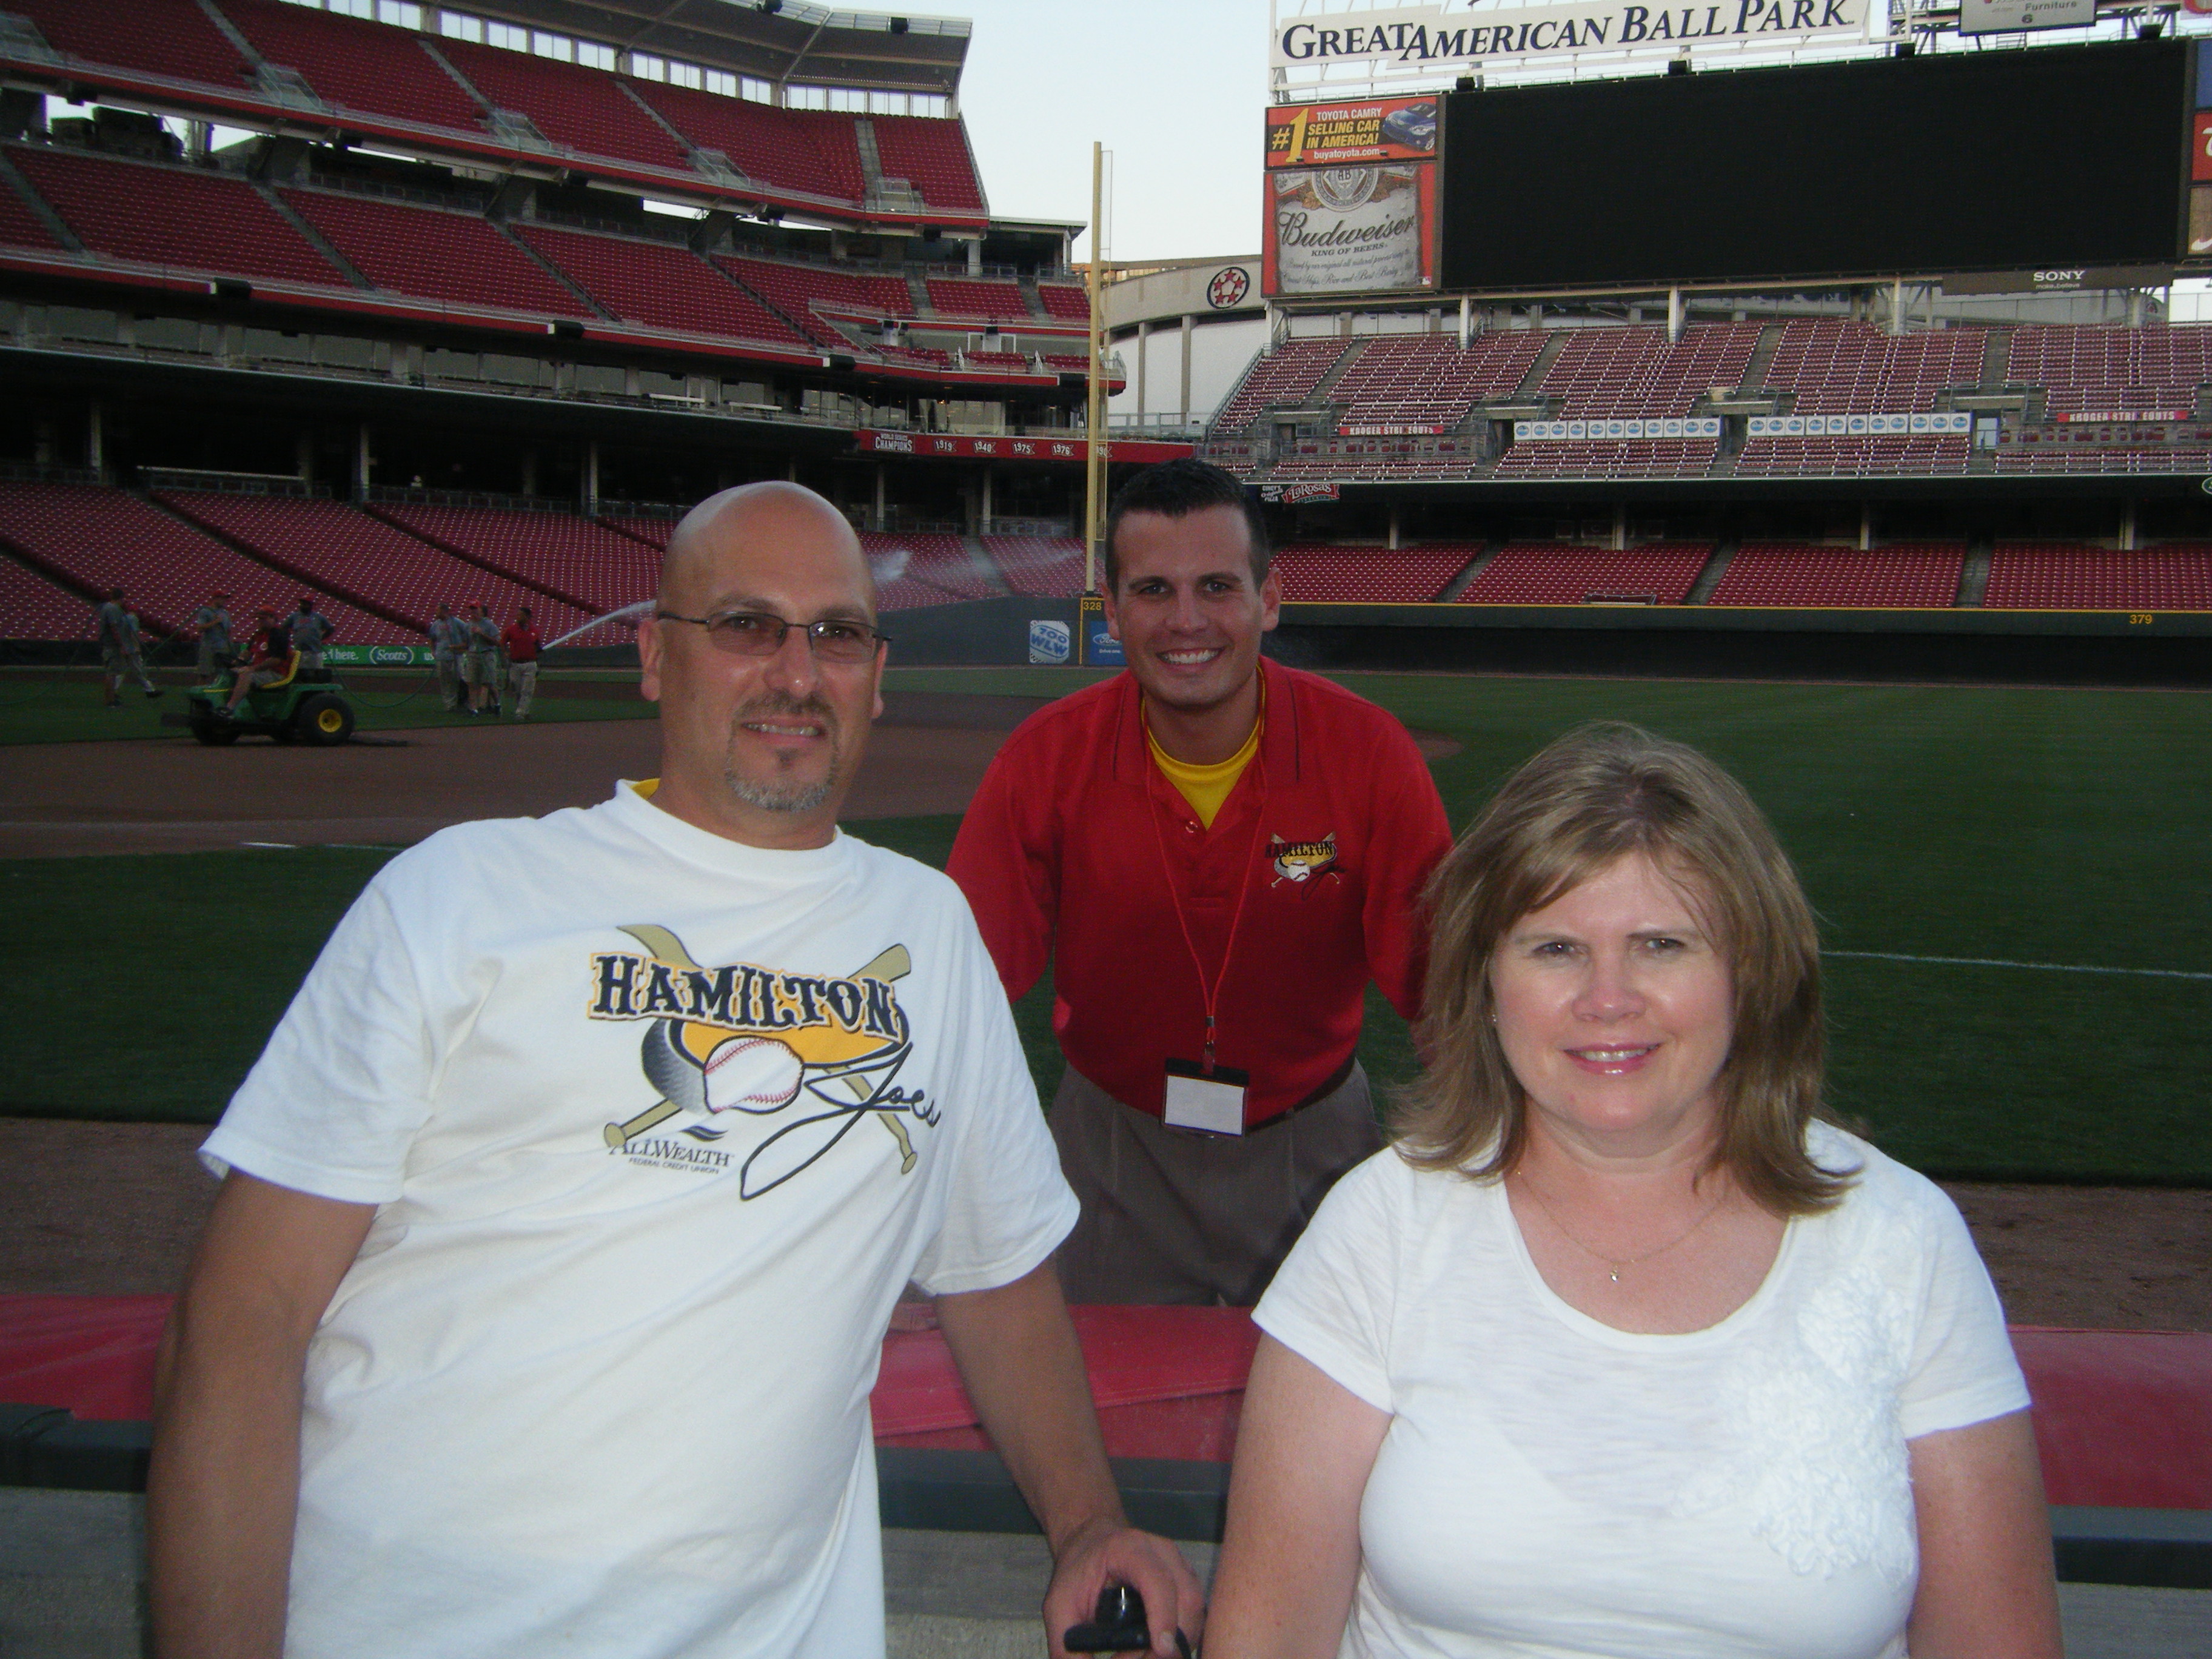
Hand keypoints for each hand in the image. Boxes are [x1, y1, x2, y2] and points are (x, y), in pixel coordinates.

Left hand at [1044, 1515, 1204, 1658]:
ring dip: (1179, 1644)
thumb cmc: (1077, 1571)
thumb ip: (1065, 1645)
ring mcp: (1180, 1565)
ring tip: (1146, 1658)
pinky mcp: (1187, 1581)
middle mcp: (1163, 1552)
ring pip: (1197, 1610)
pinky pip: (1196, 1614)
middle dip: (1173, 1641)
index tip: (1160, 1649)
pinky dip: (1182, 1639)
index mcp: (1130, 1549)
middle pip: (1187, 1598)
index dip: (1163, 1615)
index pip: (1157, 1580)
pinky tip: (1158, 1652)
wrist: (1091, 1542)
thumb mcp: (1059, 1605)